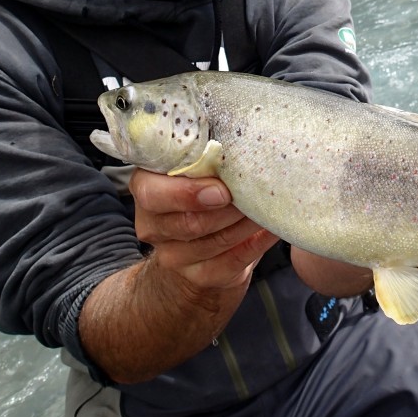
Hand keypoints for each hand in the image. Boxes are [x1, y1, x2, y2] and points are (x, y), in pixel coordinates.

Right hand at [129, 169, 278, 291]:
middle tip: (256, 193)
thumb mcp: (194, 169)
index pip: (152, 193)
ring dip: (246, 223)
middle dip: (228, 208)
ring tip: (268, 206)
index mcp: (146, 189)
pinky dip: (256, 243)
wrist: (195, 246)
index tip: (222, 190)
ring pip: (215, 242)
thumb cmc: (200, 192)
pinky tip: (271, 229)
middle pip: (190, 222)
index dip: (187, 193)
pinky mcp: (199, 276)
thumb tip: (242, 140)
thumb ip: (205, 156)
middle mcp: (153, 226)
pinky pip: (233, 261)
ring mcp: (173, 256)